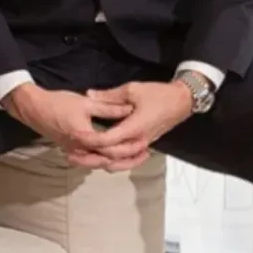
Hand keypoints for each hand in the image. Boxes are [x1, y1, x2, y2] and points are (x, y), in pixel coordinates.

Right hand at [2, 84, 133, 161]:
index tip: (144, 141)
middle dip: (128, 159)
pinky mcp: (73, 151)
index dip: (129, 145)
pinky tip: (115, 154)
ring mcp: (76, 153)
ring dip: (118, 162)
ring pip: (101, 164)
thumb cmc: (59, 103)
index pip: (112, 147)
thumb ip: (108, 107)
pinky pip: (93, 161)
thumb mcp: (86, 102)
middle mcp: (81, 150)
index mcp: (85, 138)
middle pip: (109, 161)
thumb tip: (129, 108)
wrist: (35, 109)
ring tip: (135, 157)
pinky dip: (106, 160)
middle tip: (145, 154)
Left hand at [76, 80, 194, 172]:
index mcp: (134, 128)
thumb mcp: (133, 90)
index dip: (90, 140)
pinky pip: (127, 160)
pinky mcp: (144, 146)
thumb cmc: (157, 94)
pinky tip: (103, 159)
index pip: (108, 140)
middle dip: (91, 157)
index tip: (74, 136)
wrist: (181, 102)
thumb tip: (89, 95)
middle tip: (71, 154)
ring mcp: (142, 146)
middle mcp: (137, 142)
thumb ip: (110, 95)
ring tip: (83, 160)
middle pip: (111, 157)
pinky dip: (114, 162)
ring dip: (101, 163)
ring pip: (120, 163)